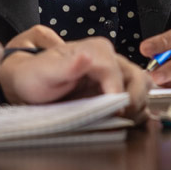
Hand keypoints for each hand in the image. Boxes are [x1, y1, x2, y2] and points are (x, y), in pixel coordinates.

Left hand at [0, 29, 149, 120]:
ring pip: (142, 87)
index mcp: (95, 50)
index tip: (113, 110)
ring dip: (138, 105)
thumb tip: (87, 57)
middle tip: (120, 117)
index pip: (117, 71)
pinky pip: (136, 97)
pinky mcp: (114, 88)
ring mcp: (113, 74)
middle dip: (133, 99)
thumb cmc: (35, 76)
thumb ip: (67, 66)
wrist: (28, 83)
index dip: (117, 91)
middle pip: (137, 78)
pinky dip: (137, 109)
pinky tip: (125, 119)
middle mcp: (109, 59)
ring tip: (122, 119)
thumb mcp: (46, 71)